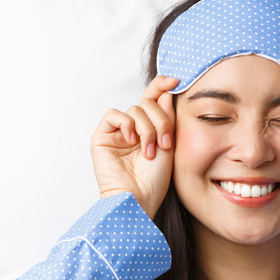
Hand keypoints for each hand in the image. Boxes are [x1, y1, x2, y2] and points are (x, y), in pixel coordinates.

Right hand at [90, 76, 178, 217]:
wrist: (138, 199)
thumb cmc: (154, 180)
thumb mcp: (169, 143)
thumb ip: (167, 116)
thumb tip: (165, 91)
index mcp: (150, 129)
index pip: (154, 100)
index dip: (162, 86)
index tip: (176, 80)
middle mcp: (133, 129)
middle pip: (148, 103)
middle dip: (161, 121)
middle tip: (165, 143)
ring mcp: (118, 133)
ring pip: (135, 109)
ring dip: (147, 128)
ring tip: (149, 151)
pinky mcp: (102, 137)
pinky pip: (115, 114)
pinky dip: (127, 125)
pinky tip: (132, 142)